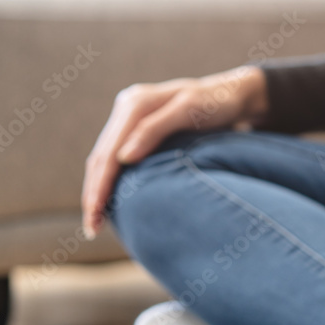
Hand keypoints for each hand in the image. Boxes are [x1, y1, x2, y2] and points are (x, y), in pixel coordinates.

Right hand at [81, 66, 267, 238]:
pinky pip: (116, 156)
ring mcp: (130, 117)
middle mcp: (127, 107)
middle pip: (101, 156)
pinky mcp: (138, 127)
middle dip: (93, 193)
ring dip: (97, 189)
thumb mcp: (191, 111)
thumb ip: (156, 130)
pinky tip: (111, 200)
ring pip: (104, 158)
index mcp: (135, 103)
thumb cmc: (217, 103)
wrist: (233, 95)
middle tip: (92, 228)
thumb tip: (122, 158)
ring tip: (97, 221)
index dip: (99, 186)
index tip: (96, 216)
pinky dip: (110, 179)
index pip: (108, 152)